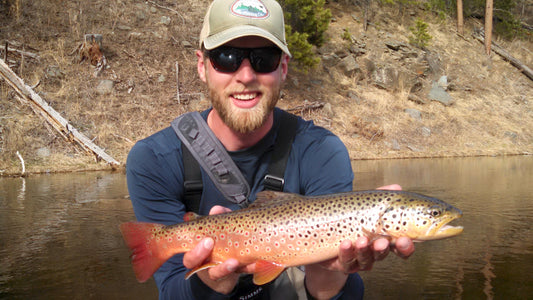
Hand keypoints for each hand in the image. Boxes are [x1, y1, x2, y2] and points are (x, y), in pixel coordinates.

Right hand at [182, 205, 239, 294]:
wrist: (237, 261)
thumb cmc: (224, 238)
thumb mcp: (222, 225)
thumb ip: (220, 217)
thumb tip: (216, 210)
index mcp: (195, 247)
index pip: (184, 247)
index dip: (186, 243)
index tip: (202, 237)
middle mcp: (202, 261)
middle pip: (191, 261)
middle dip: (198, 253)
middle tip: (209, 242)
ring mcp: (217, 270)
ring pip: (215, 273)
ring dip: (224, 268)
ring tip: (233, 262)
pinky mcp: (233, 274)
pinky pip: (240, 273)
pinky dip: (248, 268)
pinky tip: (255, 263)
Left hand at [304, 184, 414, 298]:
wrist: (324, 234)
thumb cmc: (350, 218)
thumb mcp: (365, 206)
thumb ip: (381, 198)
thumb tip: (397, 187)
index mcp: (383, 239)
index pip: (400, 247)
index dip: (405, 247)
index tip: (404, 240)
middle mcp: (372, 251)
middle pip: (383, 254)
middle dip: (384, 248)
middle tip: (384, 241)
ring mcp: (357, 259)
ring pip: (365, 259)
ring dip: (365, 250)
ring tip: (362, 240)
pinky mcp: (341, 263)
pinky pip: (346, 261)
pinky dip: (346, 252)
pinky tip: (345, 243)